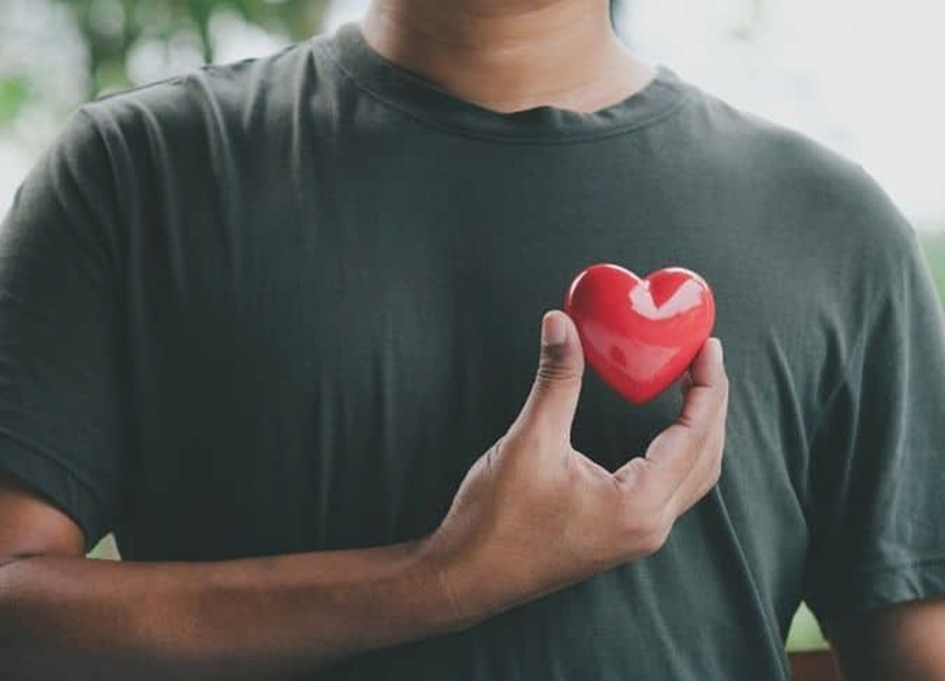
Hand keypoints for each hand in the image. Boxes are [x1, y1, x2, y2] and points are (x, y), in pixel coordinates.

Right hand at [420, 309, 727, 628]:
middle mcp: (649, 526)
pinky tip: (666, 428)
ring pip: (693, 476)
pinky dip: (680, 451)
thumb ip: (556, 381)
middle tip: (704, 356)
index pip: (695, 436)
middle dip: (711, 403)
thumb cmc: (496, 521)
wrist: (467, 577)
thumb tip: (561, 323)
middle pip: (706, 456)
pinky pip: (672, 489)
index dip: (707, 386)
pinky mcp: (622, 535)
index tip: (708, 346)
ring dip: (700, 430)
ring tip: (693, 385)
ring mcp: (637, 535)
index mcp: (638, 505)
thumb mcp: (530, 442)